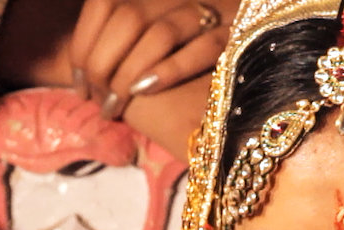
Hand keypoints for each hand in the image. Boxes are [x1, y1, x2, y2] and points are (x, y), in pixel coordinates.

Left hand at [69, 0, 229, 118]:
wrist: (264, 54)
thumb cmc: (193, 58)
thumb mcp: (152, 35)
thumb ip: (119, 38)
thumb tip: (79, 65)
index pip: (104, 3)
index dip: (84, 42)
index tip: (79, 82)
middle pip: (129, 18)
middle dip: (103, 64)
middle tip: (97, 101)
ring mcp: (214, 11)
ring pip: (161, 33)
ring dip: (129, 73)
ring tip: (115, 106)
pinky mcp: (240, 36)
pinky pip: (203, 49)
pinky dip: (170, 70)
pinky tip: (146, 90)